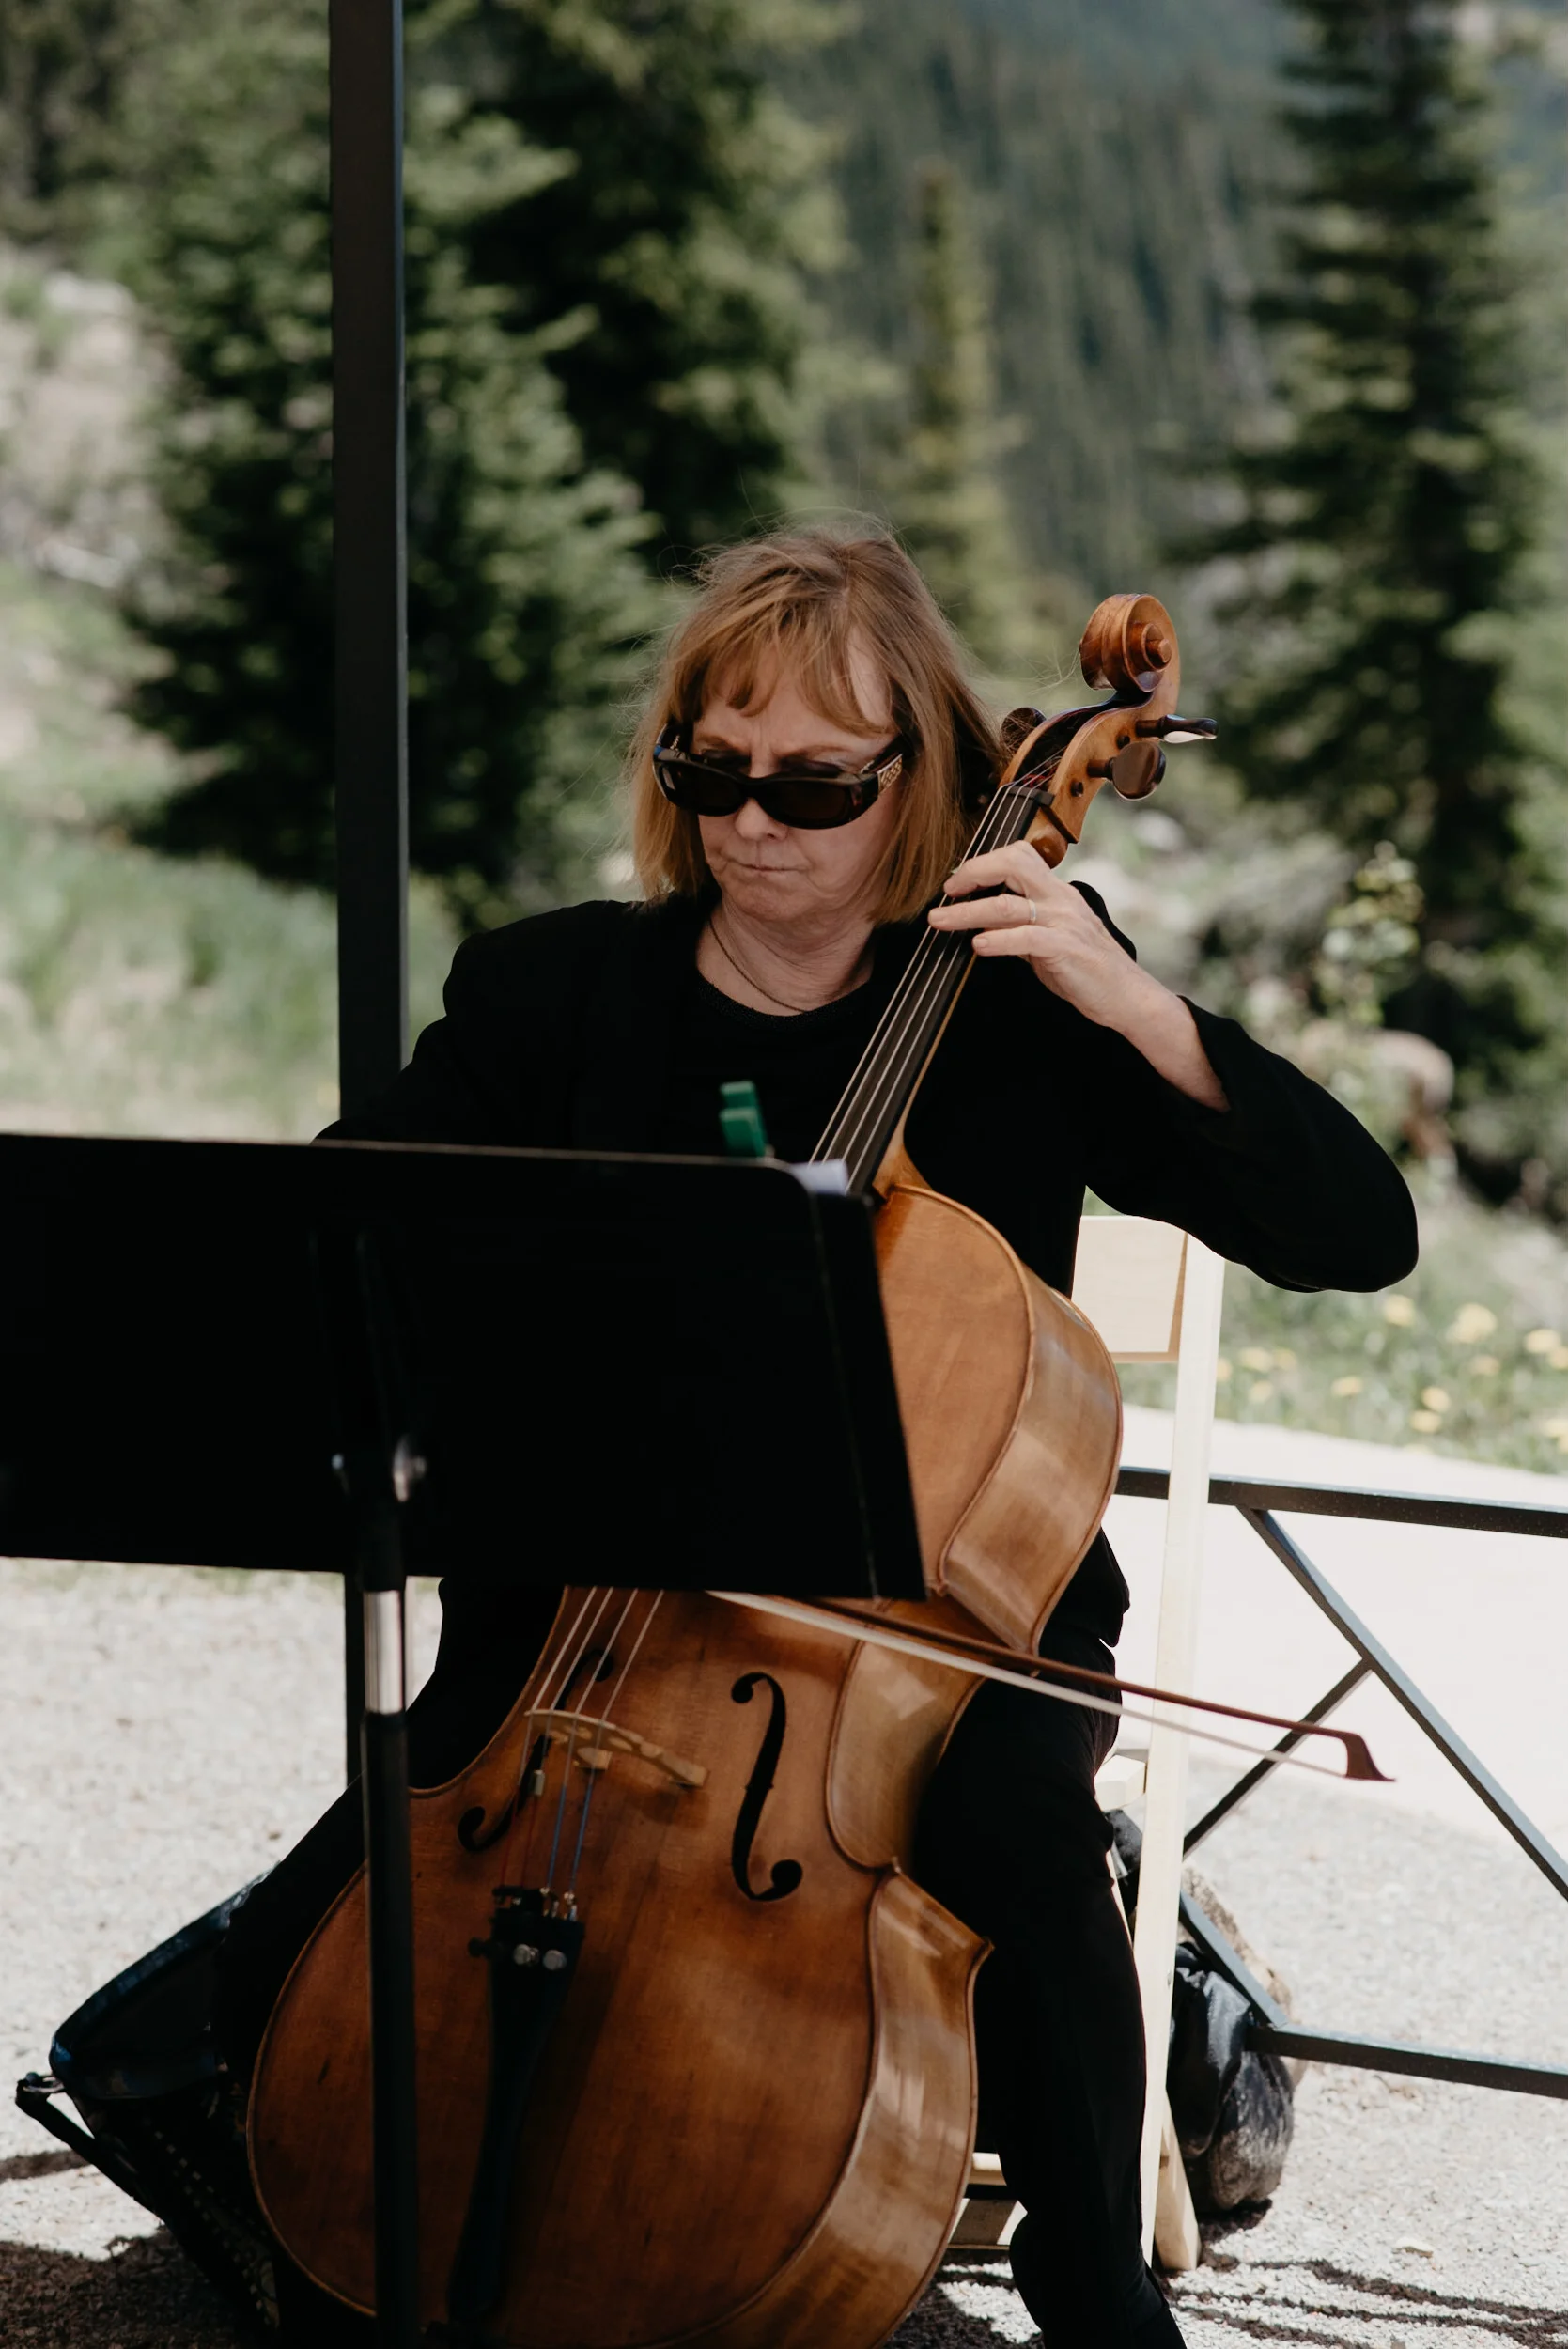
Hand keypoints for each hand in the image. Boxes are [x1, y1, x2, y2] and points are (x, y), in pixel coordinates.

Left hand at [928, 843, 1227, 1109]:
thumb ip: (1019, 925)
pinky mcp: (1065, 948)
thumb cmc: (1086, 969)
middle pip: (1013, 863)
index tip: (957, 883)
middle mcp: (1060, 899)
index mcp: (1056, 892)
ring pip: (1007, 904)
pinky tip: (978, 945)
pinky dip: (997, 940)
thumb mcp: (1048, 939)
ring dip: (967, 912)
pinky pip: (1025, 938)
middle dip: (974, 872)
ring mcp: (1064, 922)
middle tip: (948, 891)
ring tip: (940, 921)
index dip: (984, 863)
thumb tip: (981, 919)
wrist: (1126, 996)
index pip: (1019, 856)